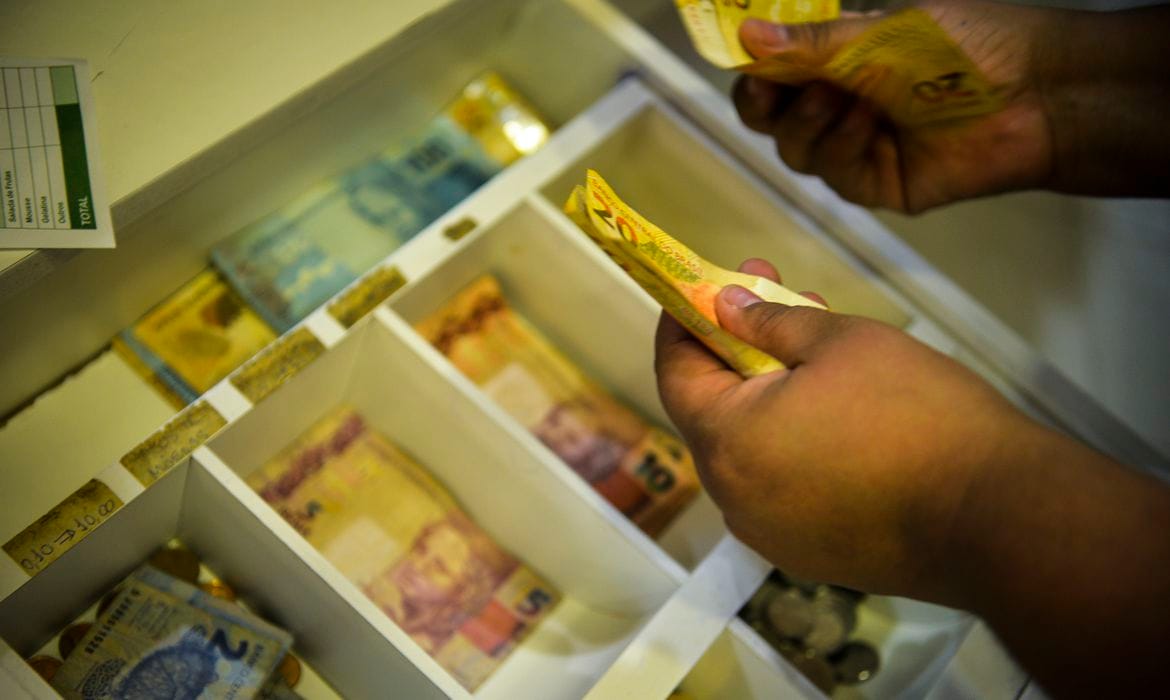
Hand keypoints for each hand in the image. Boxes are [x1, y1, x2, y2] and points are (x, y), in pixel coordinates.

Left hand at [654, 258, 1035, 598]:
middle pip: (713, 410)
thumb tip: (722, 307)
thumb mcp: (840, 341)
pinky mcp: (812, 553)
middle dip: (739, 349)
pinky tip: (840, 411)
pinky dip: (793, 440)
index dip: (683, 323)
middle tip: (781, 298)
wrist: (998, 517)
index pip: (674, 373)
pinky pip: (783, 485)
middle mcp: (734, 498)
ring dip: (770, 393)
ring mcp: (772, 533)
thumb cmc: (916, 413)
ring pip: (751, 447)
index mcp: (726, 442)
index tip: (706, 284)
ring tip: (822, 347)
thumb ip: (768, 322)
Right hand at [732, 0, 1055, 212]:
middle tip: (769, 89)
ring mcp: (857, 148)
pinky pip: (835, 174)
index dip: (753, 72)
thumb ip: (812, 43)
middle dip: (765, 104)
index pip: (773, 71)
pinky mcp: (877, 184)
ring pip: (796, 150)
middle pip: (770, 119)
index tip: (744, 63)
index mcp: (839, 59)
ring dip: (809, 122)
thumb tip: (745, 36)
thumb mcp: (881, 32)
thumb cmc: (967, 46)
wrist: (1035, 94)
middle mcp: (840, 104)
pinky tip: (869, 123)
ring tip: (842, 96)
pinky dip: (843, 146)